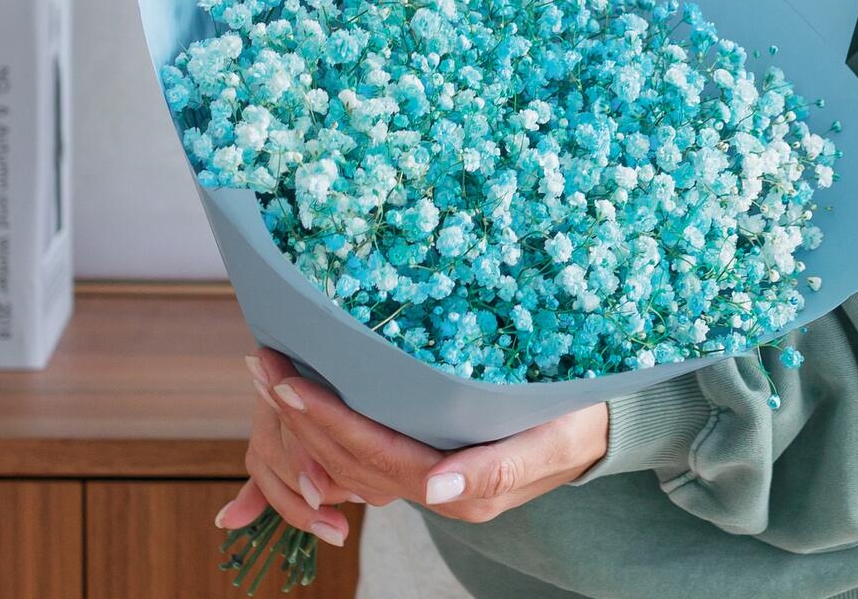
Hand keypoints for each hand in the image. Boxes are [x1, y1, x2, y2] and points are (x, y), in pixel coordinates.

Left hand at [217, 348, 608, 530]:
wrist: (596, 427)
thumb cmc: (577, 421)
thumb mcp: (549, 442)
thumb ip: (496, 470)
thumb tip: (437, 487)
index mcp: (460, 488)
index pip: (376, 456)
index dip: (328, 421)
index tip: (288, 384)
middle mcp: (436, 490)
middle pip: (351, 462)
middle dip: (300, 417)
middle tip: (262, 366)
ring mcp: (430, 480)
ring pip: (350, 463)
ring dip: (304, 422)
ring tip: (269, 377)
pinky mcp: (428, 460)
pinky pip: (366, 456)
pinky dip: (327, 431)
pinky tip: (302, 404)